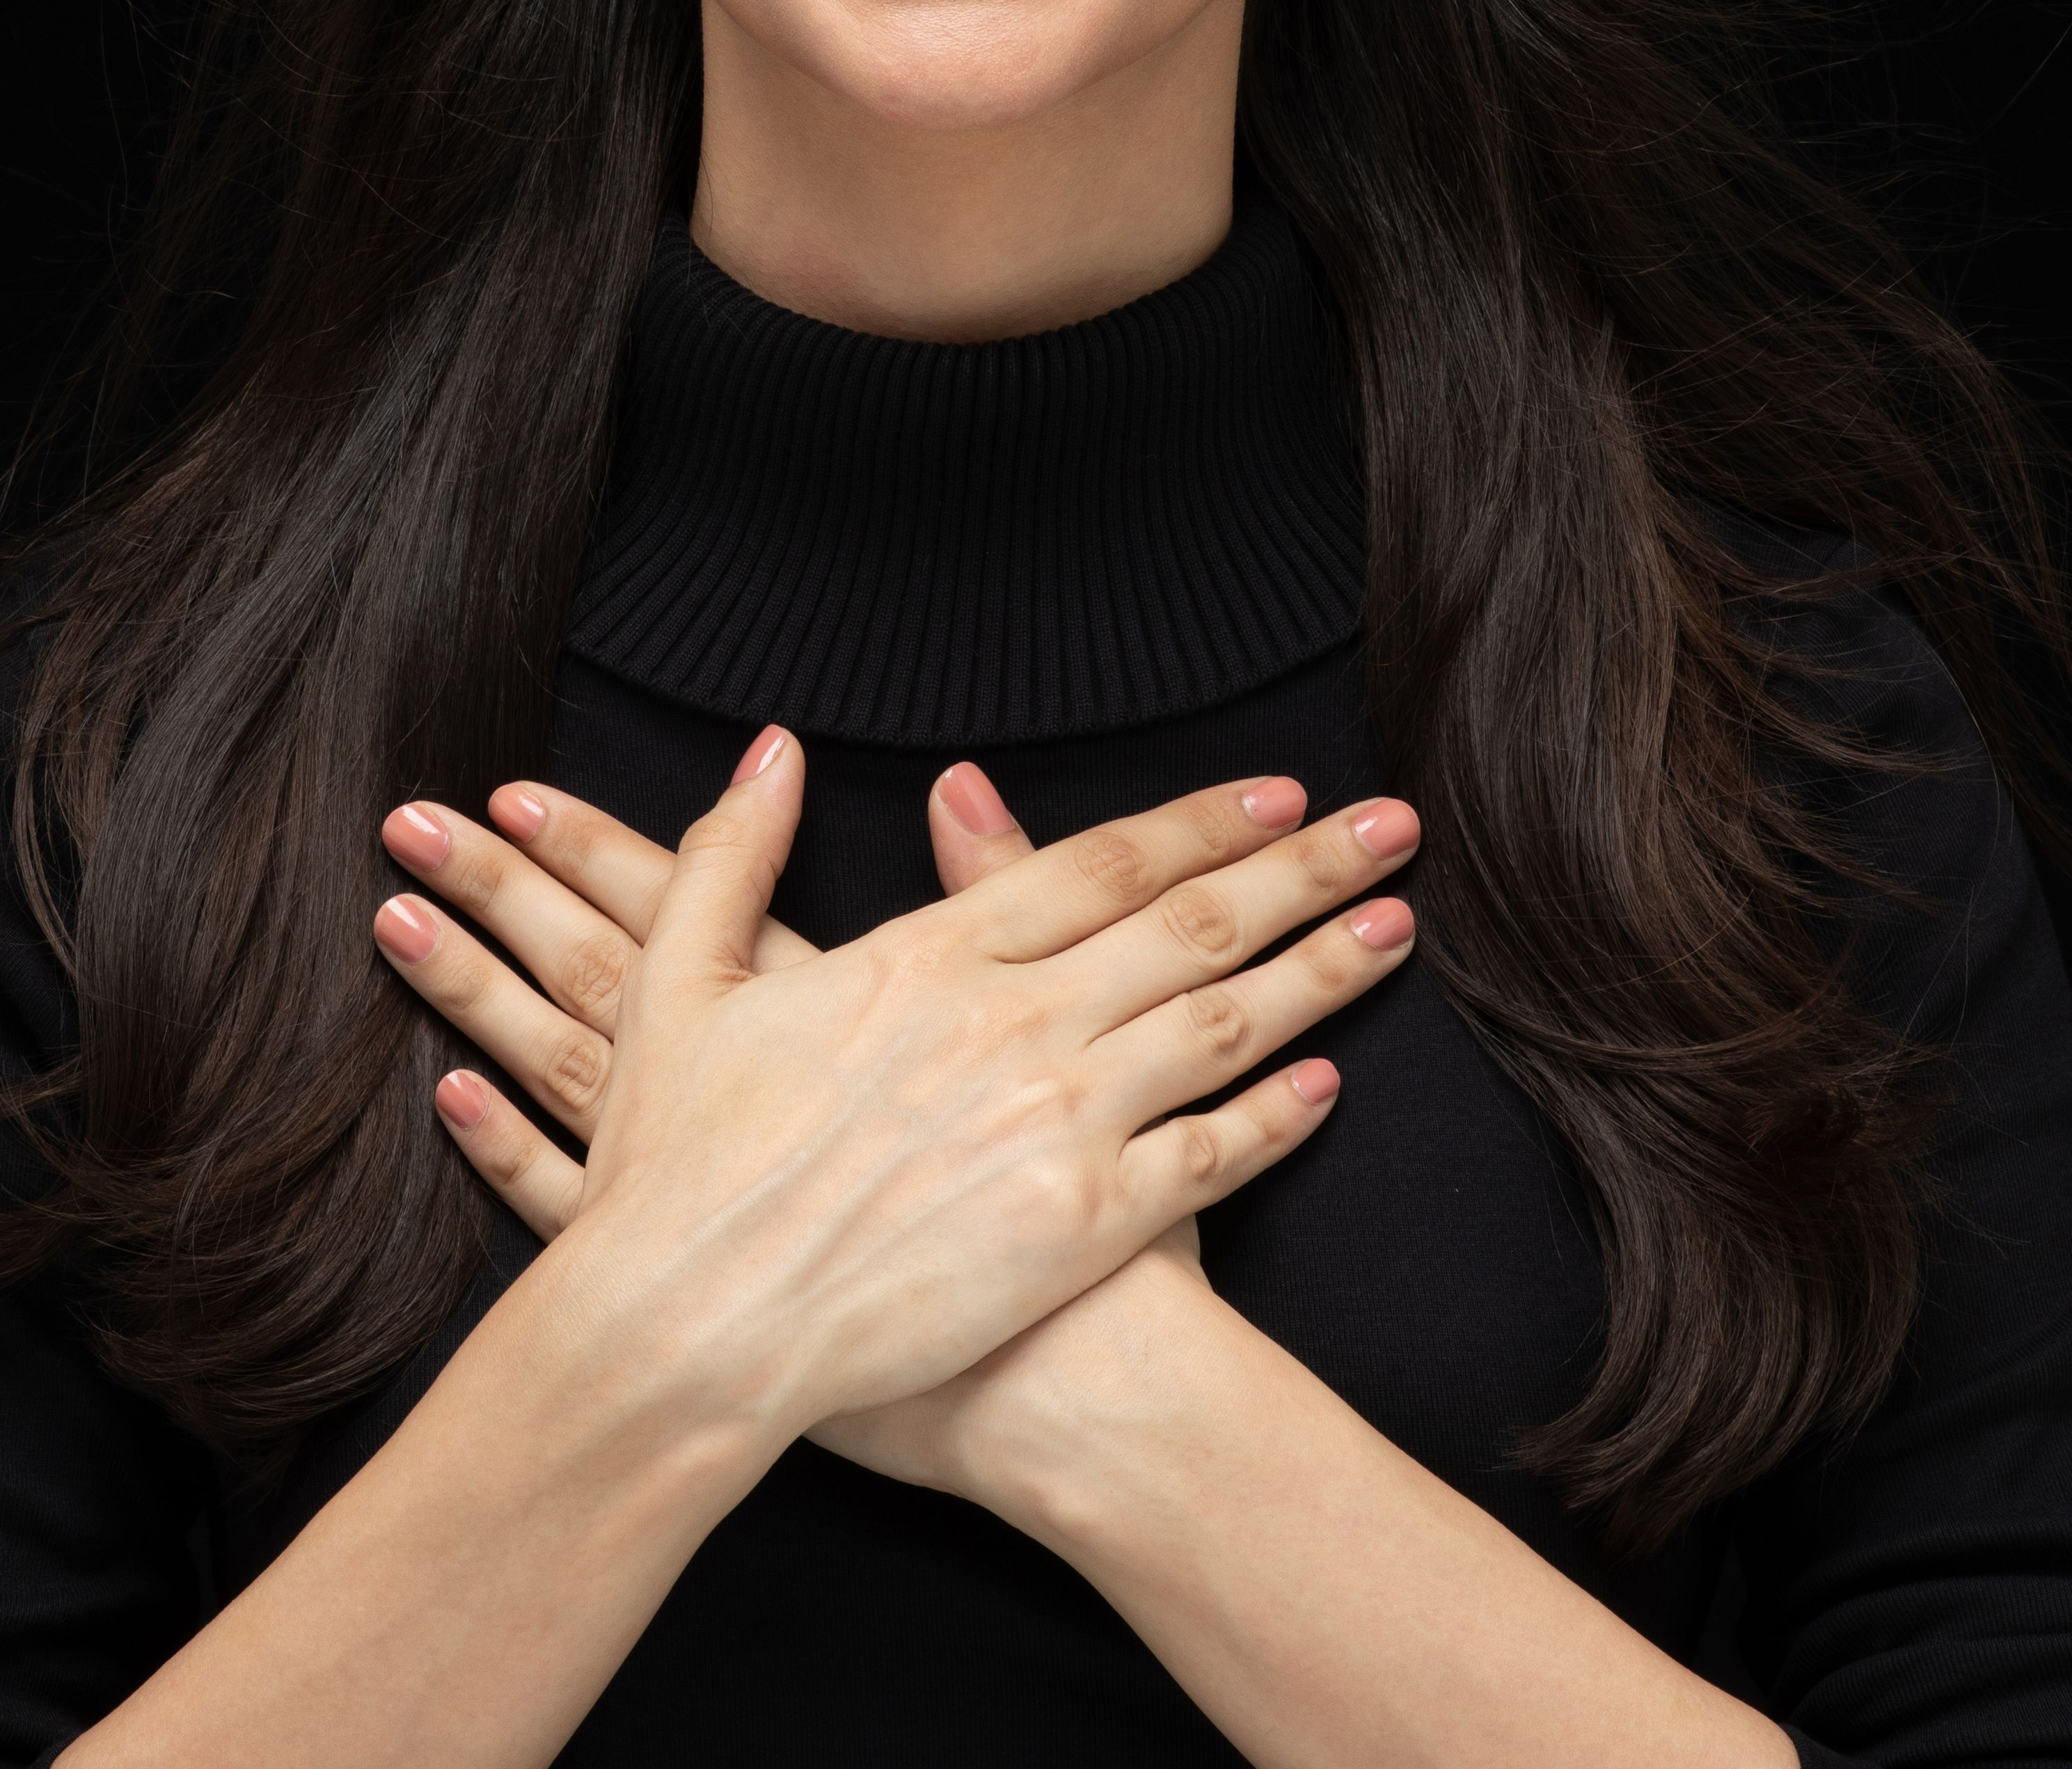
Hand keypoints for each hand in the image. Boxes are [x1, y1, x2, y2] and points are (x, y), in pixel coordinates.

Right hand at [368, 737, 1423, 1492]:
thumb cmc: (675, 1166)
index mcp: (930, 957)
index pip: (1101, 862)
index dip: (1201, 823)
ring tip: (1396, 930)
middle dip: (1304, 869)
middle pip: (1193, 924)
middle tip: (1391, 829)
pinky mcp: (1077, 1229)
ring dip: (1320, 972)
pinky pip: (1205, 1158)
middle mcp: (1013, 1023)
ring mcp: (1056, 1124)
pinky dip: (1273, 1118)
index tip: (1278, 796)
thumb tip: (772, 748)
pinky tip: (1326, 1086)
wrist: (690, 1324)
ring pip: (1222, 1027)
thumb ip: (733, 853)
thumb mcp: (682, 983)